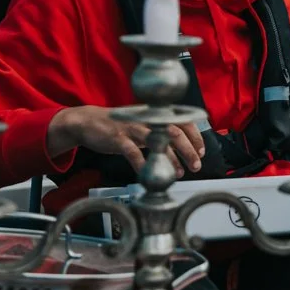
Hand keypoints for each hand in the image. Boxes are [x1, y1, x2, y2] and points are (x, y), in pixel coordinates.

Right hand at [45, 106, 206, 173]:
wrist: (88, 122)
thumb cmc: (120, 127)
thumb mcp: (144, 127)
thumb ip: (161, 135)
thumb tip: (183, 150)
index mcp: (155, 115)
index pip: (183, 121)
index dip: (195, 136)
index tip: (201, 152)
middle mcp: (147, 118)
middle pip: (174, 131)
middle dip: (189, 149)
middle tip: (196, 165)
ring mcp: (132, 128)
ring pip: (157, 140)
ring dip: (171, 158)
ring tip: (180, 172)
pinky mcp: (118, 138)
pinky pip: (133, 152)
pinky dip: (143, 164)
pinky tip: (149, 174)